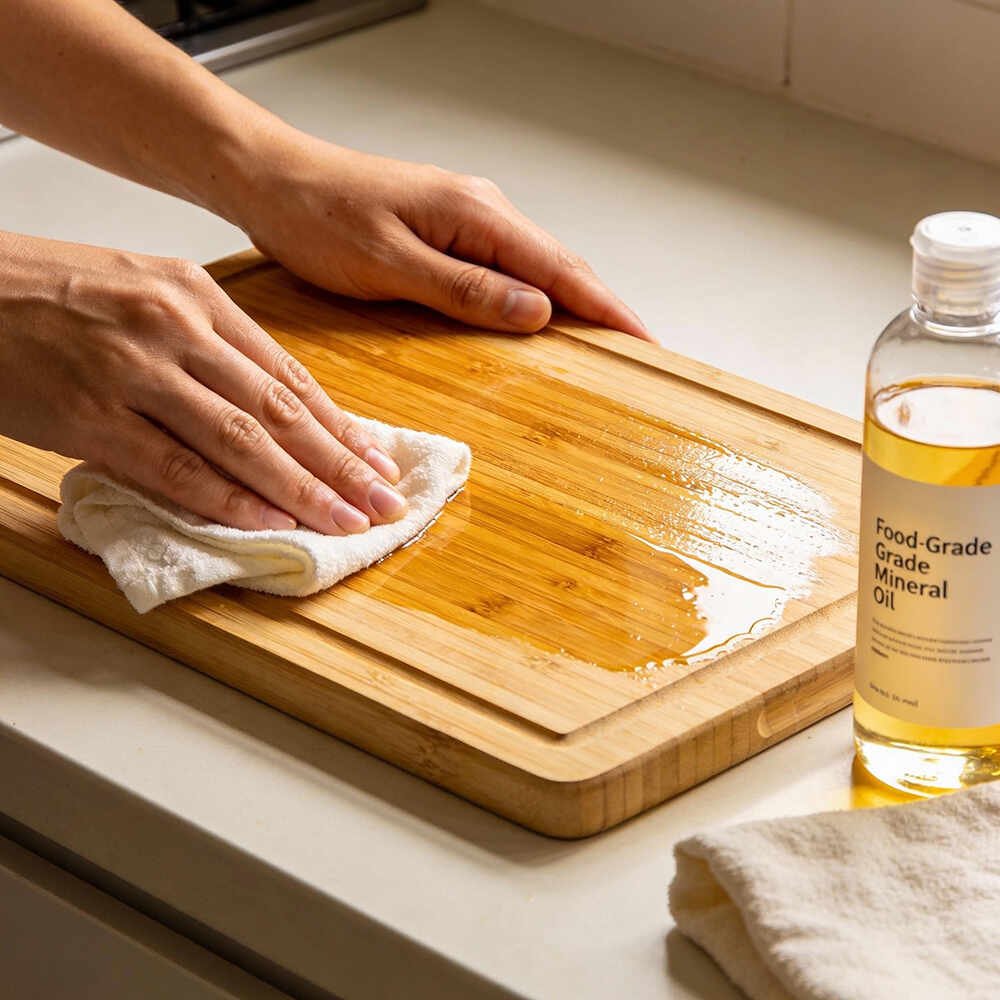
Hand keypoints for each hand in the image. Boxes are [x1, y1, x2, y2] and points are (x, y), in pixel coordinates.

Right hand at [0, 232, 407, 533]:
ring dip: (301, 490)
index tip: (376, 460)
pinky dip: (226, 499)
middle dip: (341, 464)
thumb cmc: (49, 290)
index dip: (339, 423)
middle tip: (384, 502)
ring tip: (345, 523)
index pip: (288, 372)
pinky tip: (268, 523)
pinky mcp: (89, 416)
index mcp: (195, 294)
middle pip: (279, 409)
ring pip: (240, 441)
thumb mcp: (143, 293)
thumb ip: (207, 343)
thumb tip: (268, 402)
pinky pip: (173, 467)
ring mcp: (133, 372)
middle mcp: (175, 329)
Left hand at [230, 139, 652, 339]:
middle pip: (558, 265)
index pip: (560, 268)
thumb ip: (465, 290)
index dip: (607, 308)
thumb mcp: (390, 264)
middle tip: (635, 351)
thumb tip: (538, 313)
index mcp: (475, 214)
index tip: (643, 342)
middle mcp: (481, 210)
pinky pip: (504, 267)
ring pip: (533, 267)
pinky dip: (530, 295)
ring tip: (600, 342)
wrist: (272, 182)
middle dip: (600, 308)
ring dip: (569, 303)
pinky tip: (536, 319)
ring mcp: (465, 218)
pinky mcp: (446, 231)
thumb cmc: (317, 217)